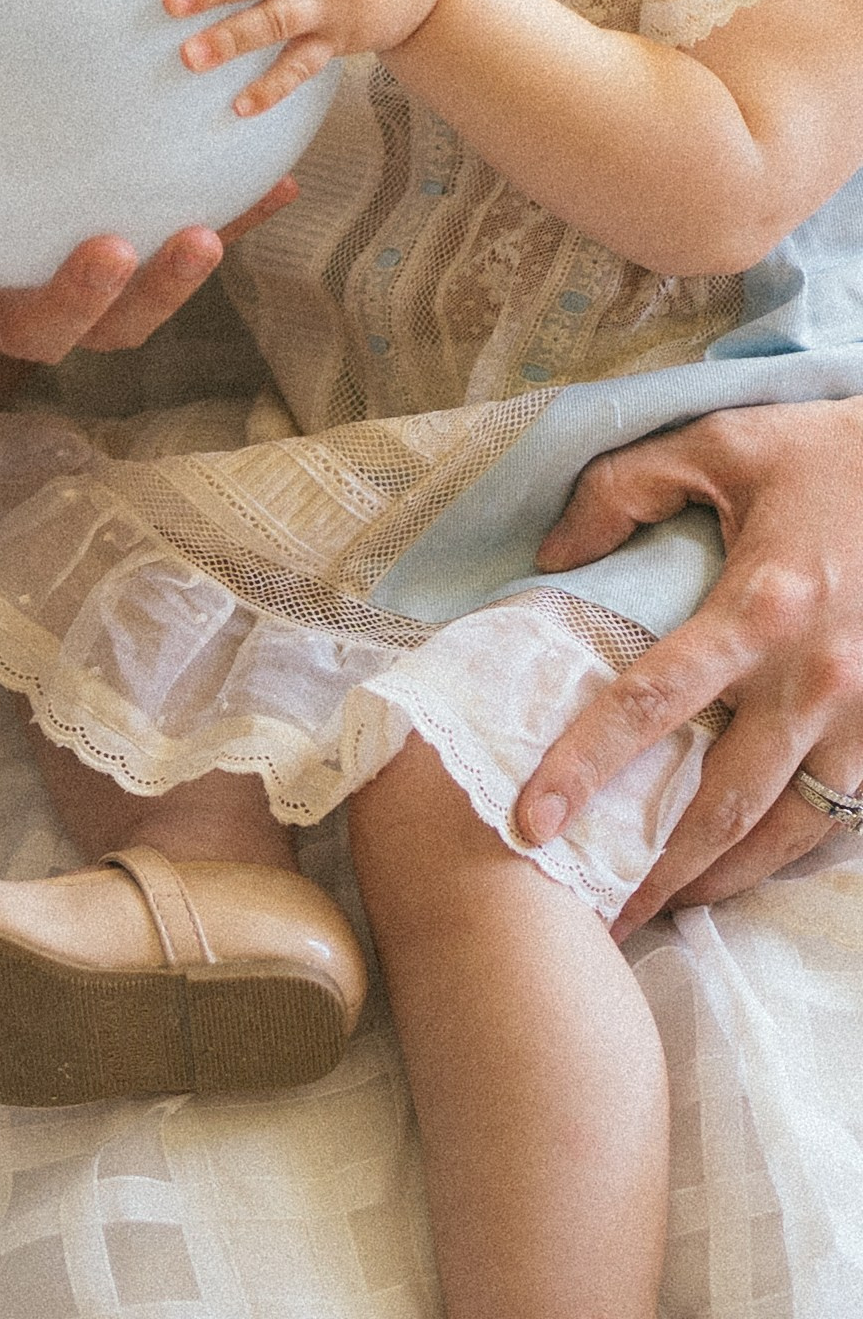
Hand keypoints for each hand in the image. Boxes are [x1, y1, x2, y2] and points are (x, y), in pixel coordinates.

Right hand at [0, 181, 297, 363]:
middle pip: (42, 328)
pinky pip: (187, 255)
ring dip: (167, 281)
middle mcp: (10, 309)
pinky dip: (233, 224)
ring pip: (123, 320)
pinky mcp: (143, 274)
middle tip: (108, 251)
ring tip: (202, 236)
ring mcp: (80, 301)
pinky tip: (277, 186)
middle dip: (79, 296)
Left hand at [515, 400, 862, 932]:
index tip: (531, 820)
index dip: (586, 765)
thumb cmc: (827, 454)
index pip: (652, 703)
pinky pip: (836, 817)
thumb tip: (552, 554)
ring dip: (719, 881)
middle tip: (590, 920)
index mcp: (761, 607)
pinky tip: (738, 869)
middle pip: (720, 802)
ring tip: (657, 910)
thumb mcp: (719, 443)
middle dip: (654, 871)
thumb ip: (625, 489)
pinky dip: (784, 852)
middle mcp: (816, 679)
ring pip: (786, 832)